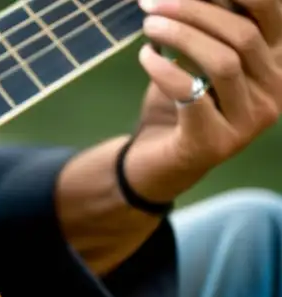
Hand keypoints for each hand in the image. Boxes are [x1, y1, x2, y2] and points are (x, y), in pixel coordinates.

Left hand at [125, 0, 281, 201]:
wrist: (159, 164)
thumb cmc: (181, 102)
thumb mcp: (198, 56)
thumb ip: (204, 24)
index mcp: (277, 62)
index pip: (270, 11)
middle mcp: (274, 91)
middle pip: (244, 34)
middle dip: (195, 11)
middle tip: (153, 5)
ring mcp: (249, 121)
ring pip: (224, 62)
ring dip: (180, 36)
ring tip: (149, 26)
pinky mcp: (215, 142)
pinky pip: (191, 94)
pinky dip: (164, 70)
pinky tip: (145, 57)